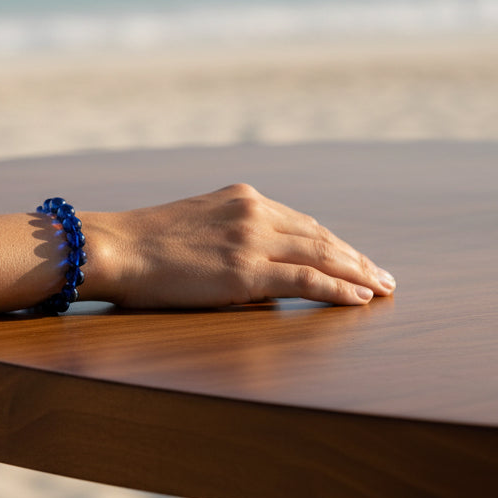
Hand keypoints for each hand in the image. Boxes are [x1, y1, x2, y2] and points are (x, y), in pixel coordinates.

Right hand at [87, 183, 395, 308]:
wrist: (114, 247)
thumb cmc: (141, 244)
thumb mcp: (192, 225)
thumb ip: (227, 235)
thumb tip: (253, 267)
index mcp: (241, 198)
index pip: (301, 222)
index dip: (333, 242)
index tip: (355, 258)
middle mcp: (253, 212)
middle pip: (321, 236)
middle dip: (356, 258)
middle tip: (384, 276)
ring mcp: (252, 240)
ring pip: (322, 256)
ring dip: (358, 274)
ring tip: (383, 289)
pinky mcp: (246, 272)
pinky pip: (308, 280)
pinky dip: (339, 289)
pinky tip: (360, 299)